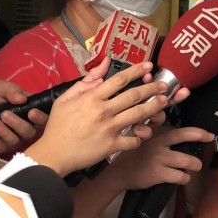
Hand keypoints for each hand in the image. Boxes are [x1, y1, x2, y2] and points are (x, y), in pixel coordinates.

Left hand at [0, 80, 47, 153]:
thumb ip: (11, 90)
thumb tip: (23, 99)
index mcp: (29, 109)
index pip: (45, 114)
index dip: (44, 115)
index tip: (34, 111)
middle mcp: (27, 124)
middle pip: (38, 128)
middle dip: (34, 121)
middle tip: (27, 114)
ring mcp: (17, 136)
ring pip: (26, 135)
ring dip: (16, 125)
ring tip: (2, 116)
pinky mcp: (5, 146)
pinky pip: (11, 143)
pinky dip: (5, 134)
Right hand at [25, 60, 169, 175]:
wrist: (53, 153)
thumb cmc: (58, 126)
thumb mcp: (66, 99)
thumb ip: (86, 81)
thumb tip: (104, 64)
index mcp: (92, 97)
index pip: (119, 79)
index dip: (136, 71)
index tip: (148, 66)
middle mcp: (103, 111)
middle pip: (134, 95)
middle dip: (152, 88)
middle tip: (164, 85)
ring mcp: (109, 128)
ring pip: (138, 115)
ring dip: (154, 107)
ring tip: (164, 102)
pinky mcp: (112, 146)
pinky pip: (133, 140)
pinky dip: (139, 137)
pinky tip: (142, 134)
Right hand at [109, 124, 211, 189]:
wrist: (119, 172)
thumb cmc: (135, 153)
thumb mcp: (144, 136)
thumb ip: (158, 129)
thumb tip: (178, 127)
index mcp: (156, 131)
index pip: (170, 119)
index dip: (183, 114)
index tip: (200, 118)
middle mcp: (158, 142)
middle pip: (184, 135)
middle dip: (200, 135)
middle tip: (210, 137)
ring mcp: (159, 158)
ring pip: (187, 160)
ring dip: (196, 164)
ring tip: (196, 166)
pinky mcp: (159, 173)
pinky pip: (180, 176)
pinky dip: (185, 178)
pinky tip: (182, 178)